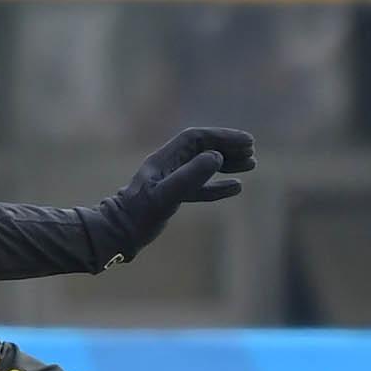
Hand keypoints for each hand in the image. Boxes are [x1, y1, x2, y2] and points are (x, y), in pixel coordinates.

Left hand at [94, 127, 255, 263]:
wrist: (117, 233)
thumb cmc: (139, 214)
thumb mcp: (166, 195)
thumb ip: (191, 176)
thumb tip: (216, 157)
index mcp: (165, 158)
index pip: (197, 138)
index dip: (222, 136)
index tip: (246, 141)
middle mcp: (168, 166)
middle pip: (202, 148)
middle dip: (228, 146)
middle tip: (252, 151)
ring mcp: (170, 181)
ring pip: (204, 166)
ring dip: (227, 163)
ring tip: (251, 164)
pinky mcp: (172, 198)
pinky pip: (200, 188)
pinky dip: (219, 186)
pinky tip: (237, 187)